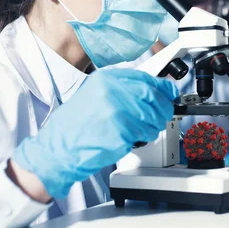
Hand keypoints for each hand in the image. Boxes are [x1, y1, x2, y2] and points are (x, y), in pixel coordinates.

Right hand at [12, 68, 178, 198]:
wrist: (58, 149)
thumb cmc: (74, 126)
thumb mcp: (94, 95)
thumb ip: (122, 90)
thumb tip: (152, 91)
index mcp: (106, 79)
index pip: (145, 78)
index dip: (162, 87)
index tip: (170, 92)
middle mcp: (112, 92)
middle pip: (153, 97)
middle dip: (163, 108)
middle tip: (163, 115)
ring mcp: (117, 112)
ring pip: (152, 118)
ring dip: (152, 127)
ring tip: (138, 131)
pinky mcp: (121, 132)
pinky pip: (143, 135)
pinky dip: (141, 140)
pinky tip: (128, 140)